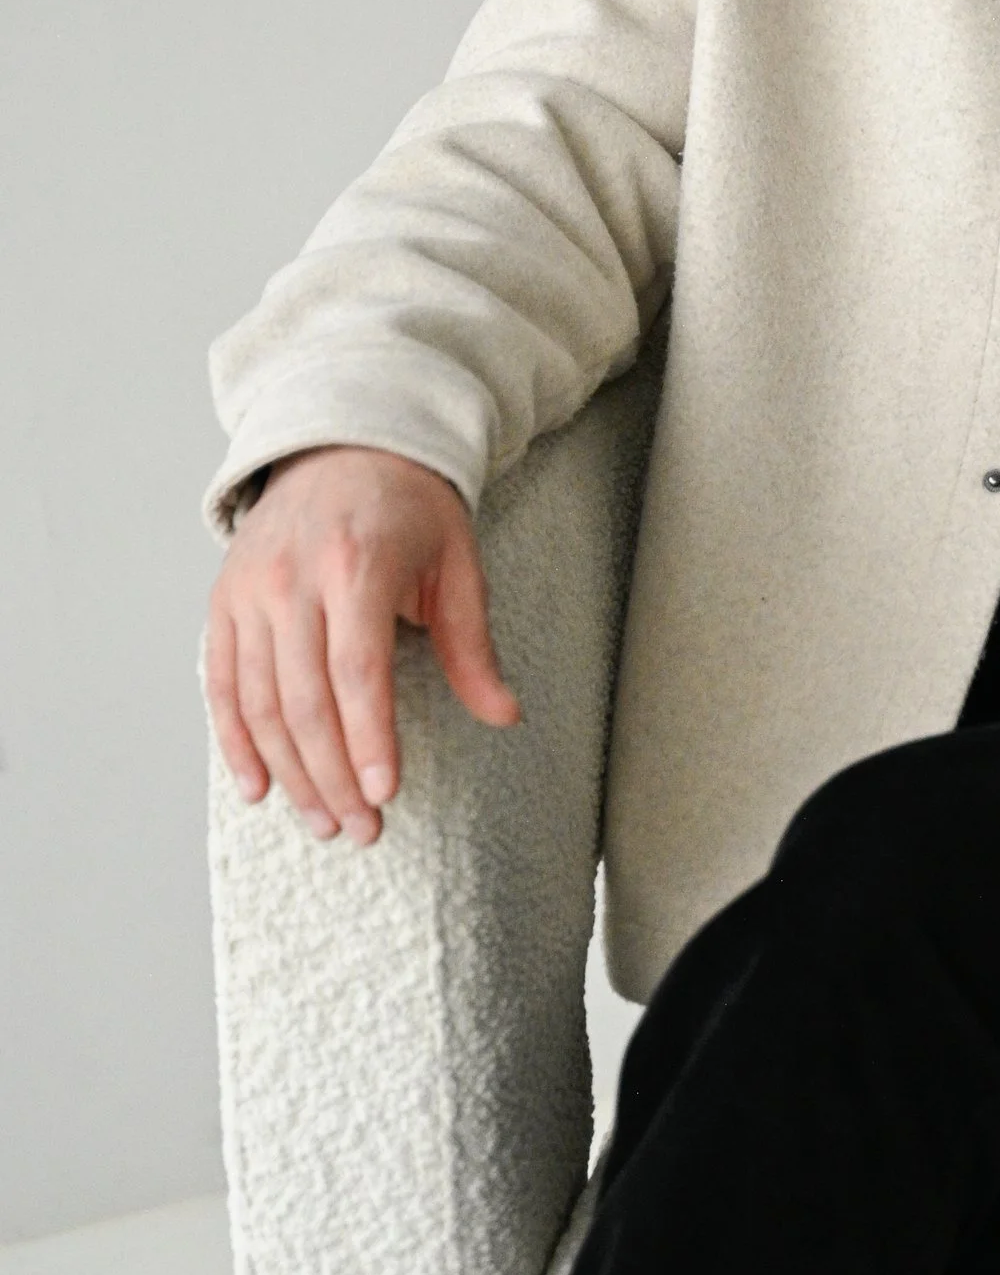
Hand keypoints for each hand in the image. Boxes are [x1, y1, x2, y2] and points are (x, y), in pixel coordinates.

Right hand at [207, 446, 518, 844]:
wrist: (343, 444)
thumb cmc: (410, 509)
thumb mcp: (457, 563)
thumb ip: (472, 645)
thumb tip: (504, 714)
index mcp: (358, 566)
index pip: (357, 671)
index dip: (368, 739)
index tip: (385, 794)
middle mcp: (293, 579)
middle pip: (305, 700)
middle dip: (332, 776)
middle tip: (361, 830)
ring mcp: (250, 591)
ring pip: (259, 702)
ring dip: (289, 773)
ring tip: (323, 823)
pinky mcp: (223, 602)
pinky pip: (221, 684)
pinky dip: (235, 742)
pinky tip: (259, 788)